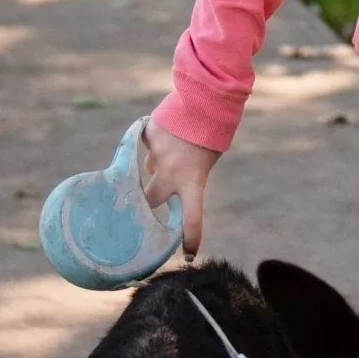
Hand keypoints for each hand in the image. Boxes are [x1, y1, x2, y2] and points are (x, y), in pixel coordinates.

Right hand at [140, 116, 219, 260]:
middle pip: (150, 200)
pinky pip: (146, 146)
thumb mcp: (206, 163)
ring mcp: (156, 154)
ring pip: (150, 168)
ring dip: (159, 164)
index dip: (189, 239)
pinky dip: (155, 143)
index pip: (191, 218)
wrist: (205, 100)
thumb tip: (164, 187)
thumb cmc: (211, 134)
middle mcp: (171, 172)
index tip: (189, 257)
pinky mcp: (147, 137)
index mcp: (193, 181)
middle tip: (148, 203)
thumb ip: (187, 179)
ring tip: (175, 145)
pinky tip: (167, 132)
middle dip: (147, 204)